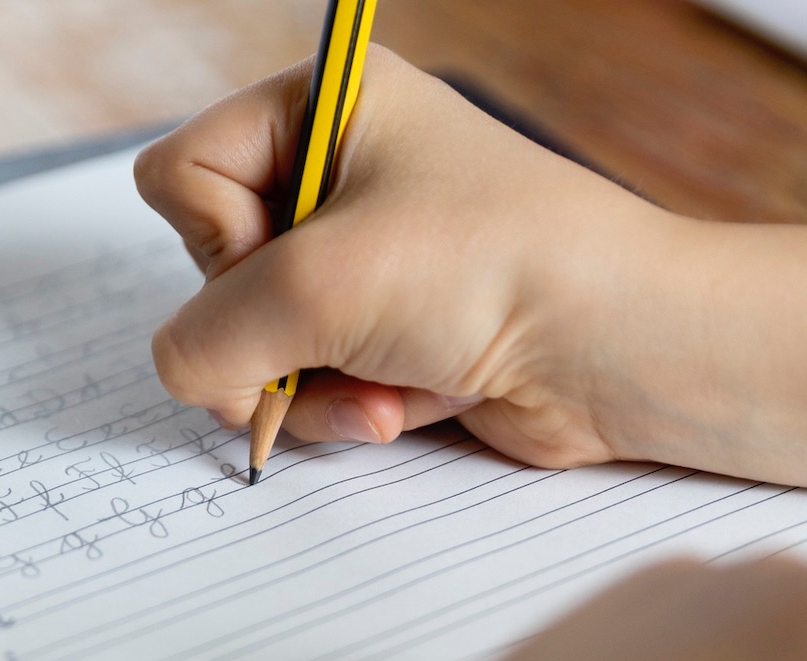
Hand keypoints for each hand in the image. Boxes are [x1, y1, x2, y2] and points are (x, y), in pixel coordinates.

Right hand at [137, 54, 806, 549]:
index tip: (284, 265)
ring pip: (265, 342)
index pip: (182, 172)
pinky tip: (410, 408)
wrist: (623, 346)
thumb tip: (186, 374)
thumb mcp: (313, 288)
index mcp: (324, 106)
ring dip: (316, 383)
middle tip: (328, 342)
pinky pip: (319, 380)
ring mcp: (371, 258)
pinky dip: (353, 406)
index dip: (214, 241)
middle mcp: (343, 173)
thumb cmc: (492, 268)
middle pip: (219, 271)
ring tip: (383, 391)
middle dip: (273, 332)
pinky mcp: (397, 332)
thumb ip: (204, 337)